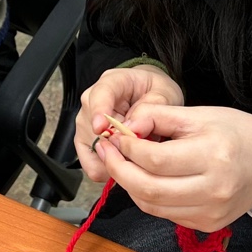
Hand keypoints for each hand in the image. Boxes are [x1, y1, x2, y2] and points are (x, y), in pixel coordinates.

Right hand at [74, 64, 184, 181]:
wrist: (150, 95)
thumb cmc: (155, 92)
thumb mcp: (164, 94)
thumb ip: (150, 109)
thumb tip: (132, 129)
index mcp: (112, 83)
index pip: (99, 94)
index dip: (98, 111)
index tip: (101, 127)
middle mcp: (93, 101)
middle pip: (92, 126)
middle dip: (116, 145)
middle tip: (141, 149)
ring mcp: (87, 122)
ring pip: (92, 148)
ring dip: (115, 157)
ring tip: (136, 154)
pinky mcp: (86, 142)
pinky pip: (91, 163)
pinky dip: (108, 169)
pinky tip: (125, 162)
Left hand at [95, 104, 251, 231]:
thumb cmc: (239, 133)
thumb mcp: (202, 114)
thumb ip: (160, 116)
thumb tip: (125, 126)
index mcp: (213, 156)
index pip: (155, 160)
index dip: (127, 148)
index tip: (114, 135)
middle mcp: (213, 189)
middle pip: (148, 189)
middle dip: (119, 169)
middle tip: (106, 151)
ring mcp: (211, 212)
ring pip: (152, 206)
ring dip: (130, 185)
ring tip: (122, 163)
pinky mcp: (208, 224)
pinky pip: (166, 213)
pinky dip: (149, 197)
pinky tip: (146, 178)